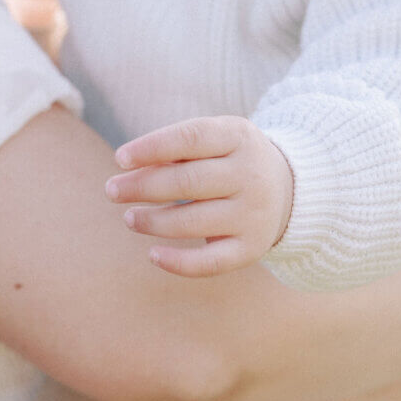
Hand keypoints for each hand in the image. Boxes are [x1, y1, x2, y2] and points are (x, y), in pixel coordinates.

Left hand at [105, 116, 293, 276]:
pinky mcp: (252, 248)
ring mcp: (254, 214)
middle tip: (112, 191)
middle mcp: (251, 175)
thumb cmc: (230, 160)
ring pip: (192, 222)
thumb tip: (128, 171)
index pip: (190, 138)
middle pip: (187, 182)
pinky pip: (210, 262)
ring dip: (152, 222)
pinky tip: (152, 255)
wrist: (288, 189)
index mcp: (239, 137)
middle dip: (142, 187)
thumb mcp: (214, 140)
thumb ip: (176, 150)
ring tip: (129, 218)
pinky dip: (178, 262)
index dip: (152, 147)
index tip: (119, 158)